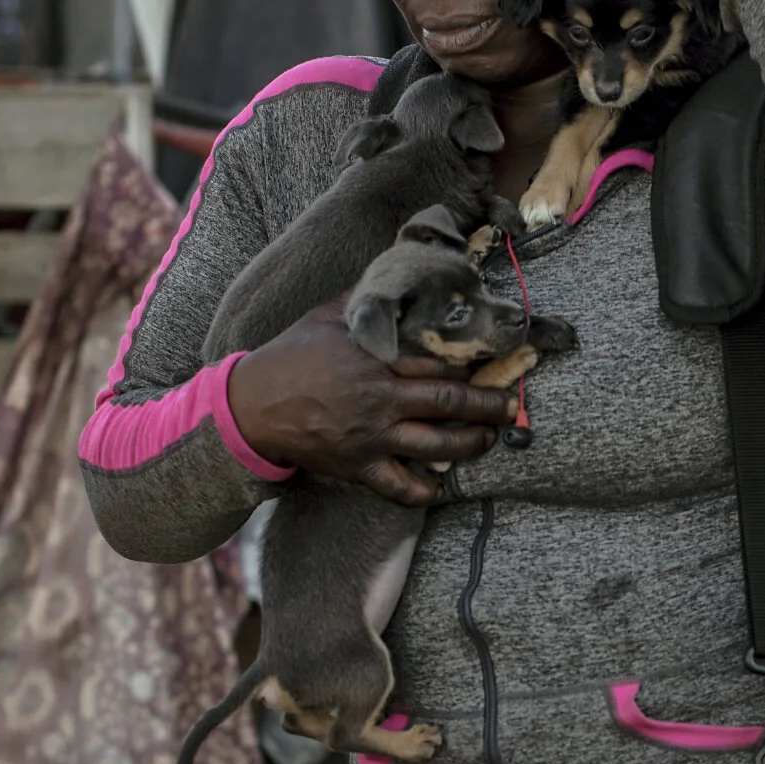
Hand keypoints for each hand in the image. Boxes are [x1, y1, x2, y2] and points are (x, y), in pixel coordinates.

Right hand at [226, 300, 515, 507]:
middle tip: (512, 406)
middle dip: (489, 405)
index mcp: (375, 360)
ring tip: (489, 439)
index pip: (438, 362)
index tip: (494, 360)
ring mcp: (371, 439)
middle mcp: (379, 401)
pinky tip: (441, 486)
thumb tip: (395, 271)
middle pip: (450, 404)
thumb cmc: (291, 356)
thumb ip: (365, 299)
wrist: (252, 406)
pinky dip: (425, 492)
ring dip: (472, 444)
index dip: (471, 363)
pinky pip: (400, 489)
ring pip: (437, 446)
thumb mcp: (326, 316)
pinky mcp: (358, 469)